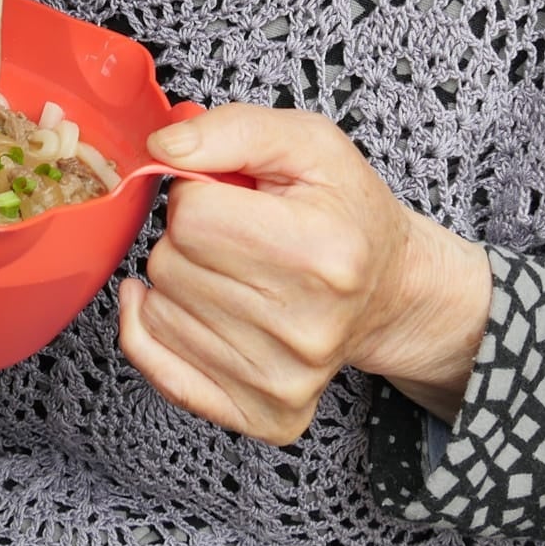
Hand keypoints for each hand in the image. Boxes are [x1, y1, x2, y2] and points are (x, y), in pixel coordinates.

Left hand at [117, 104, 492, 445]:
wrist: (391, 292)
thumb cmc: (346, 213)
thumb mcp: (309, 144)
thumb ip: (233, 129)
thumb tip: (162, 147)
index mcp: (322, 251)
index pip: (191, 214)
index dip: (199, 193)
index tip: (232, 199)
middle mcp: (306, 327)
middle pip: (170, 264)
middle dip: (187, 238)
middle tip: (235, 236)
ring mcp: (285, 380)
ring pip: (157, 312)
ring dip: (177, 282)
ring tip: (230, 272)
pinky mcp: (266, 416)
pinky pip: (157, 366)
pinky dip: (153, 329)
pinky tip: (183, 306)